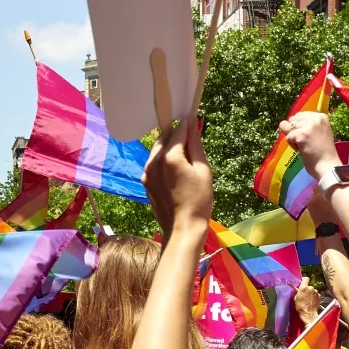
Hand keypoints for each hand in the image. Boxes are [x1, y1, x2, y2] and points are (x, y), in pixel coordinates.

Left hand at [143, 113, 213, 233]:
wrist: (182, 228)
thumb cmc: (199, 200)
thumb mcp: (203, 170)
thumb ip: (196, 146)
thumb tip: (192, 125)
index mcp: (170, 157)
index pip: (178, 131)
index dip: (187, 124)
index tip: (194, 119)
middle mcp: (153, 161)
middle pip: (164, 138)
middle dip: (176, 135)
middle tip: (191, 139)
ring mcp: (146, 172)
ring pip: (157, 150)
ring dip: (169, 147)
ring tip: (185, 156)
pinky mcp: (145, 181)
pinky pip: (154, 163)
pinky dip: (163, 160)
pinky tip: (176, 170)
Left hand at [280, 111, 338, 177]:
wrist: (327, 165)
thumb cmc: (322, 151)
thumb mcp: (318, 132)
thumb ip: (305, 125)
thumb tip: (282, 123)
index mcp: (321, 116)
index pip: (300, 115)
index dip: (299, 126)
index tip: (310, 136)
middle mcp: (316, 118)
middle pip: (293, 120)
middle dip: (295, 131)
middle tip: (307, 142)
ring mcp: (309, 126)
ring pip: (289, 128)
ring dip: (294, 139)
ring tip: (305, 146)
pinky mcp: (301, 135)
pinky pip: (288, 137)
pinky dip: (292, 145)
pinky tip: (303, 150)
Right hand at [293, 281, 322, 325]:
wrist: (309, 313)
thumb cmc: (300, 306)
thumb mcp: (296, 298)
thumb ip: (298, 292)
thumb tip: (298, 289)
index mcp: (304, 287)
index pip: (306, 278)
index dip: (304, 280)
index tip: (302, 283)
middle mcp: (311, 288)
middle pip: (309, 286)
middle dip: (307, 289)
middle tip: (304, 294)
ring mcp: (316, 292)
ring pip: (313, 290)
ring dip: (311, 293)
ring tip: (308, 299)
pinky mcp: (319, 296)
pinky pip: (316, 294)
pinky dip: (314, 297)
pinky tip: (312, 301)